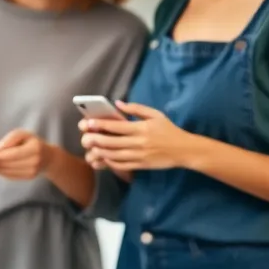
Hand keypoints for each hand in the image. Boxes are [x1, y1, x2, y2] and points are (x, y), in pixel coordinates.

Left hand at [0, 129, 54, 179]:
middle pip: (7, 163)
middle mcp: (34, 162)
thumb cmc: (33, 142)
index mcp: (34, 148)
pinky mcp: (29, 178)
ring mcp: (32, 172)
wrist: (49, 157)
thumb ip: (10, 139)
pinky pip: (10, 176)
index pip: (10, 154)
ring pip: (7, 171)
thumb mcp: (23, 134)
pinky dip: (1, 171)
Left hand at [79, 100, 197, 172]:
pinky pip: (122, 165)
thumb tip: (118, 103)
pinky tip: (104, 158)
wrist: (184, 150)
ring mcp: (139, 156)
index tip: (87, 123)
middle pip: (111, 142)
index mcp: (141, 128)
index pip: (116, 127)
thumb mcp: (155, 114)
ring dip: (100, 152)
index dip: (100, 125)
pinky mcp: (141, 165)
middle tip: (84, 138)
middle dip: (95, 140)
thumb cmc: (169, 130)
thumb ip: (136, 108)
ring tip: (91, 148)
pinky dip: (110, 162)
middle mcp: (139, 143)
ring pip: (114, 155)